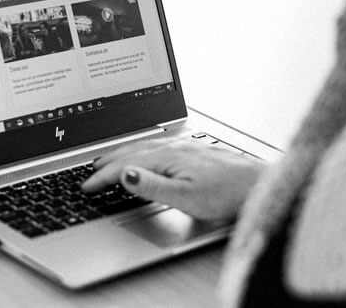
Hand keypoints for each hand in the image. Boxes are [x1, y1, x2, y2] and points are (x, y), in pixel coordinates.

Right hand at [82, 136, 266, 219]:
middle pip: (133, 151)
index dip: (103, 176)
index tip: (86, 186)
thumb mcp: (187, 198)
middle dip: (108, 161)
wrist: (258, 184)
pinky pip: (159, 148)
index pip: (127, 166)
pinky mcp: (196, 151)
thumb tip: (125, 175)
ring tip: (109, 161)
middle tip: (89, 171)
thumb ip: (154, 187)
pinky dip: (142, 152)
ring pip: (146, 147)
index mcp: (170, 157)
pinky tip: (145, 157)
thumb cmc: (228, 194)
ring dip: (124, 154)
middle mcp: (177, 147)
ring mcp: (187, 147)